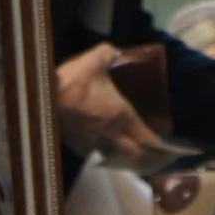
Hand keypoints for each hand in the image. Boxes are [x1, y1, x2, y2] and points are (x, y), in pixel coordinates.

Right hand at [54, 43, 168, 163]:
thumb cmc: (73, 81)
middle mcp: (114, 136)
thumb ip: (110, 54)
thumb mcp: (95, 59)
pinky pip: (105, 157)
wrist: (42, 100)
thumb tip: (116, 52)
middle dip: (154, 160)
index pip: (150, 139)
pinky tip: (114, 150)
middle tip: (162, 158)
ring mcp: (97, 145)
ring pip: (122, 161)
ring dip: (135, 162)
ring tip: (142, 158)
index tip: (172, 147)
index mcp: (122, 116)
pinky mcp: (82, 148)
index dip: (163, 147)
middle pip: (140, 158)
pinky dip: (115, 157)